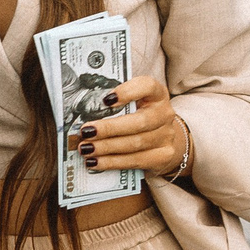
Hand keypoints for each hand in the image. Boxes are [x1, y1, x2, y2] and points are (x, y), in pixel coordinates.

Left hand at [69, 76, 191, 178]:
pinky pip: (135, 161)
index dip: (128, 92)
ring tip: (85, 149)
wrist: (162, 138)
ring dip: (106, 147)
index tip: (105, 99)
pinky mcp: (163, 156)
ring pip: (135, 144)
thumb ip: (113, 105)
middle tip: (85, 132)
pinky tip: (95, 162)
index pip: (147, 86)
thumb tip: (82, 112)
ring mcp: (166, 136)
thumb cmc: (138, 116)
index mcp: (156, 94)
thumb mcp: (131, 104)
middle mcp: (165, 114)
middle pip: (139, 122)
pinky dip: (112, 162)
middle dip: (109, 128)